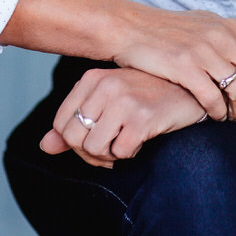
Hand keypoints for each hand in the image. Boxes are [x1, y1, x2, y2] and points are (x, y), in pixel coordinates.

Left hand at [39, 67, 206, 167]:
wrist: (191, 91)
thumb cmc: (148, 97)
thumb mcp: (108, 104)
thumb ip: (74, 123)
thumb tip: (44, 147)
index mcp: (92, 78)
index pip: (61, 124)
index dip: (74, 143)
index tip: (95, 143)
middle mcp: (105, 85)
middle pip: (74, 139)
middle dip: (90, 154)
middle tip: (111, 151)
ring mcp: (124, 99)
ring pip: (94, 148)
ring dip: (110, 157)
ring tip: (125, 146)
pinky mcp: (142, 117)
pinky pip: (120, 153)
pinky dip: (129, 155)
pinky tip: (141, 142)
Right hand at [109, 4, 235, 123]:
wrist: (131, 28)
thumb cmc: (173, 29)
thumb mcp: (213, 22)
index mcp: (232, 27)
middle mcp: (222, 36)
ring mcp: (203, 51)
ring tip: (232, 118)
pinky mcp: (184, 67)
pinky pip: (213, 98)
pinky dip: (217, 113)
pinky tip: (212, 116)